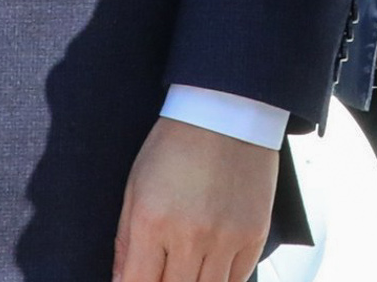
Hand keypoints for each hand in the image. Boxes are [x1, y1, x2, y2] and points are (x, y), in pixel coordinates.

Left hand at [112, 117, 279, 281]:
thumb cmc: (176, 144)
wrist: (227, 111)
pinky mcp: (254, 233)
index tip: (137, 281)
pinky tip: (212, 270)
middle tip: (164, 272)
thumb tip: (122, 281)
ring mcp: (226, 237)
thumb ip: (125, 241)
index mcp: (152, 222)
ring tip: (187, 271)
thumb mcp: (135, 188)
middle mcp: (190, 235)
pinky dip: (223, 280)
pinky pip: (238, 279)